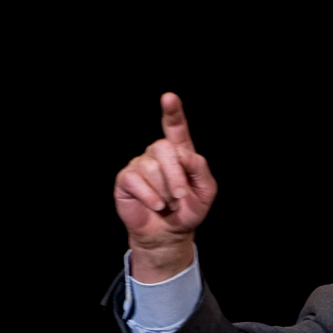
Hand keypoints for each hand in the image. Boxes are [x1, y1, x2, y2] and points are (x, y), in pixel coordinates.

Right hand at [114, 93, 216, 280]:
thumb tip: (184, 155)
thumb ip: (200, 169)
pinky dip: (151, 197)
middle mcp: (158, 154)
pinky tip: (156, 205)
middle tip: (181, 197)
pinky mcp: (126, 179)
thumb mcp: (205, 192)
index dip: (172, 112)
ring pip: (151, 167)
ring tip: (167, 204)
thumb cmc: (187, 210)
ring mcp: (140, 164)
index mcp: (179, 152)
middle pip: (164, 148)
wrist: (169, 234)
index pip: (175, 126)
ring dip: (164, 191)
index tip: (169, 98)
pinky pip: (137, 180)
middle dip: (176, 176)